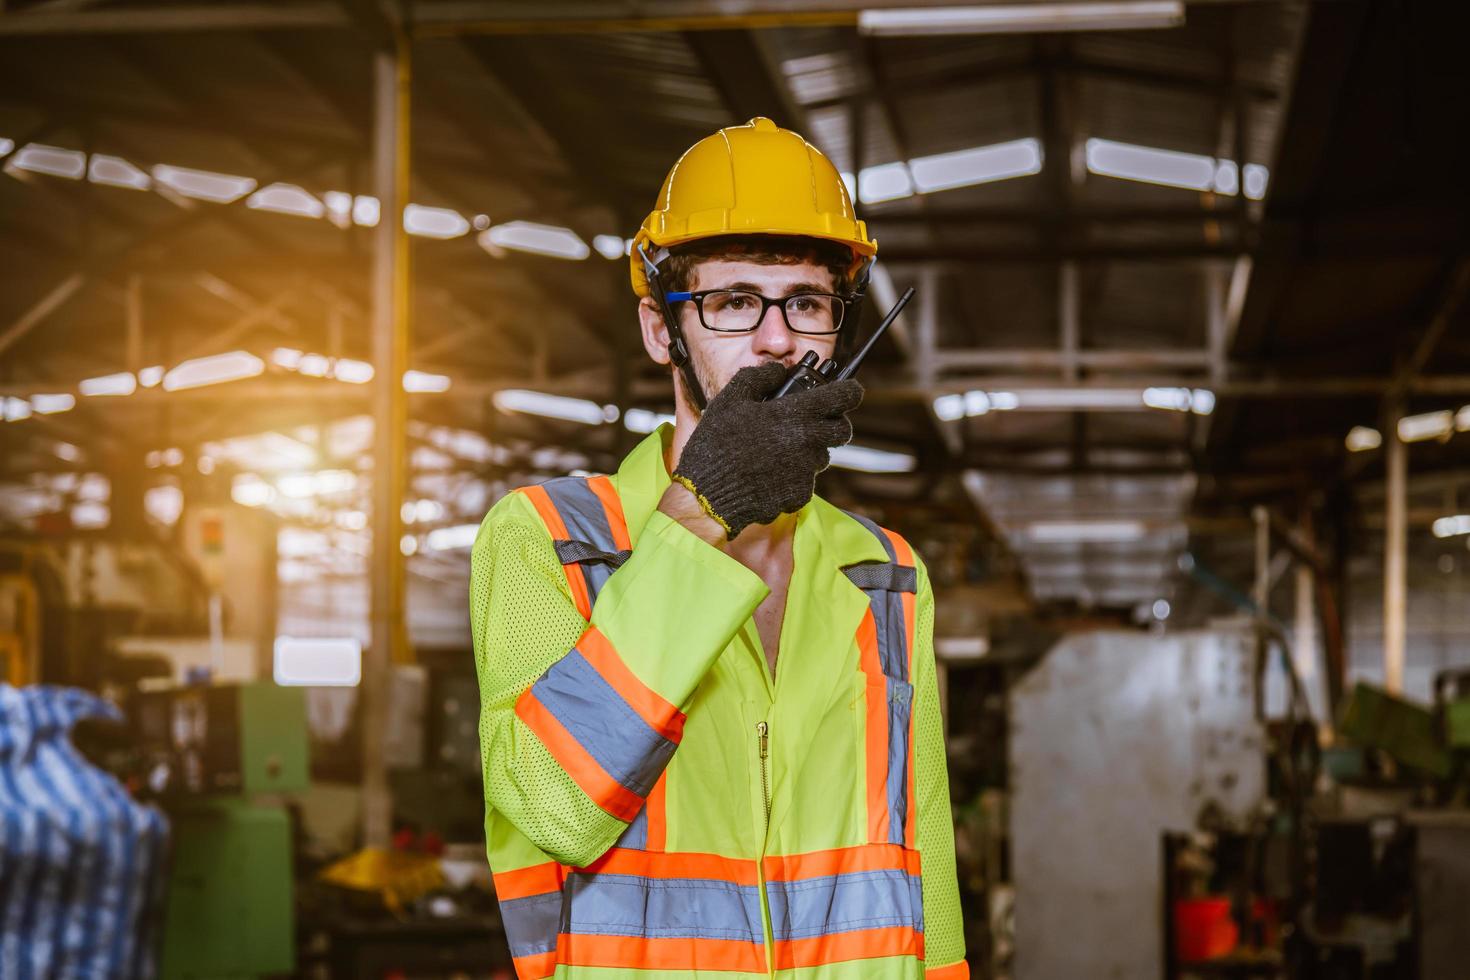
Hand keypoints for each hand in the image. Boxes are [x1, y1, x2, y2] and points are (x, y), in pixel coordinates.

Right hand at [670, 362, 862, 538]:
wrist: (708, 496)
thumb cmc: (717, 444)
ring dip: (809, 450)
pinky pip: (805, 480)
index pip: (844, 397)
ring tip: (778, 450)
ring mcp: (805, 471)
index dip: (851, 391)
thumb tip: (779, 370)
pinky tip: (768, 473)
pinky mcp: (799, 494)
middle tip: (813, 421)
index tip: (849, 390)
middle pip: (843, 430)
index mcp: (796, 414)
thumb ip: (759, 377)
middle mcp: (808, 442)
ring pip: (822, 456)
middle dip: (834, 423)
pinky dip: (793, 475)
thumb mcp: (730, 399)